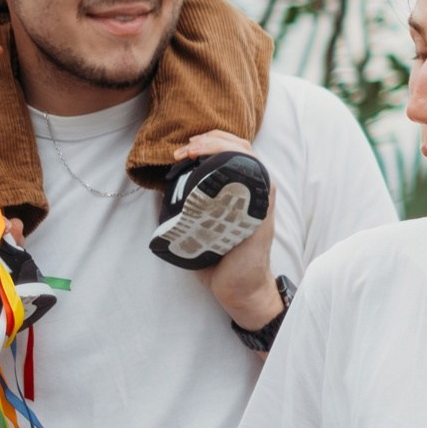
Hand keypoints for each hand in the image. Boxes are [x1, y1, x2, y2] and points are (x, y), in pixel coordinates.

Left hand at [174, 130, 280, 333]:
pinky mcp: (261, 211)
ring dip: (219, 145)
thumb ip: (192, 207)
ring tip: (193, 150)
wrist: (238, 288)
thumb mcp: (202, 226)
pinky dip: (236, 162)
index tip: (183, 150)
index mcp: (242, 190)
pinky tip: (214, 164)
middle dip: (211, 139)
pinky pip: (255, 177)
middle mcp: (255, 189)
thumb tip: (165, 190)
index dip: (208, 142)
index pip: (233, 151)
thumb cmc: (219, 259)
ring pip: (248, 155)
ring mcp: (260, 198)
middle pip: (241, 146)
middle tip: (184, 149)